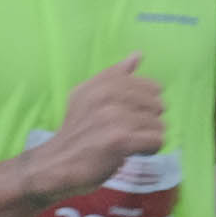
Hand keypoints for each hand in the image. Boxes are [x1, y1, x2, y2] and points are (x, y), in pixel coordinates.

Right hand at [35, 60, 167, 198]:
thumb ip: (114, 75)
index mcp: (104, 83)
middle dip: (150, 121)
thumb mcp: (87, 94)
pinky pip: (155, 140)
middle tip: (131, 132)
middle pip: (158, 105)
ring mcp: (115, 117)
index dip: (148, 104)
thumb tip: (138, 54)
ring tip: (131, 143)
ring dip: (148, 138)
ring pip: (158, 125)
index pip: (152, 86)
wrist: (57, 162)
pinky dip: (149, 150)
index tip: (133, 115)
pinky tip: (134, 152)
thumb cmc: (76, 130)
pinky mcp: (120, 139)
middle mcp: (109, 95)